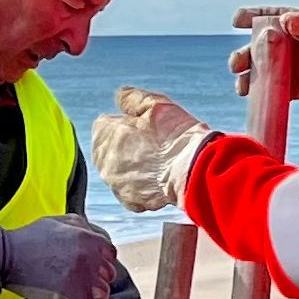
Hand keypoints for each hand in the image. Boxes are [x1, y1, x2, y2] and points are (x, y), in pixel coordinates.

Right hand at [0, 216, 117, 298]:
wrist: (5, 256)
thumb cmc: (27, 239)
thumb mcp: (57, 221)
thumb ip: (79, 226)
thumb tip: (92, 234)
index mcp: (88, 239)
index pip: (110, 254)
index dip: (102, 262)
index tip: (95, 268)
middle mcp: (90, 259)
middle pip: (108, 276)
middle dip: (99, 280)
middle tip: (86, 285)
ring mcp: (83, 280)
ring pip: (103, 295)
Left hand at [91, 87, 208, 212]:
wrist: (194, 169)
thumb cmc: (176, 136)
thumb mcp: (155, 104)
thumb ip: (130, 98)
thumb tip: (119, 97)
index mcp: (106, 134)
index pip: (103, 125)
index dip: (124, 124)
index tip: (143, 128)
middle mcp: (105, 161)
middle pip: (108, 149)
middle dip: (124, 146)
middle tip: (152, 146)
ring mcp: (116, 184)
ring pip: (118, 172)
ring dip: (131, 167)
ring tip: (157, 162)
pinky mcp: (131, 201)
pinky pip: (129, 192)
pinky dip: (140, 187)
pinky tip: (156, 179)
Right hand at [233, 8, 298, 100]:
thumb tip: (286, 18)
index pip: (278, 16)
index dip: (256, 16)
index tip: (237, 20)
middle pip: (267, 45)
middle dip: (249, 53)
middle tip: (236, 64)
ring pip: (270, 67)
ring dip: (254, 75)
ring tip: (242, 86)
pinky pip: (282, 87)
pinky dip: (269, 92)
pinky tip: (257, 98)